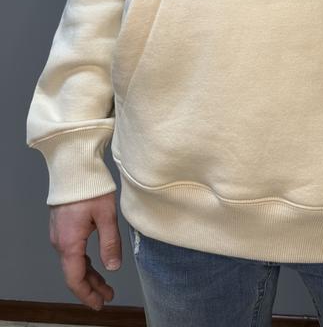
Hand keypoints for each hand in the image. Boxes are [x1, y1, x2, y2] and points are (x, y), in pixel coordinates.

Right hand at [49, 191, 120, 310]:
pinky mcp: (62, 227)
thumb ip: (110, 243)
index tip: (99, 304)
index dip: (87, 294)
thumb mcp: (106, 215)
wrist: (73, 166)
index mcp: (69, 242)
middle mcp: (60, 241)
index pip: (75, 278)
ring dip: (89, 274)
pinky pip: (72, 251)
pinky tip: (95, 263)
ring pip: (73, 262)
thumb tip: (113, 268)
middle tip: (107, 296)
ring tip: (105, 284)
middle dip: (91, 287)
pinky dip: (83, 262)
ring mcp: (59, 234)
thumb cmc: (90, 187)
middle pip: (74, 273)